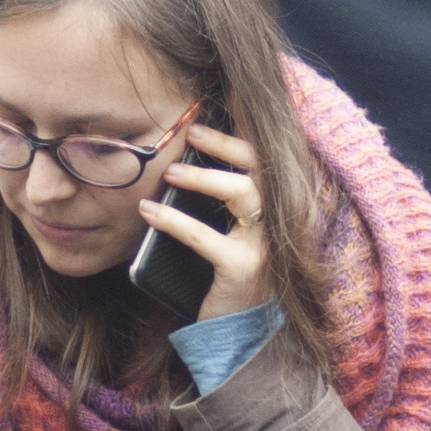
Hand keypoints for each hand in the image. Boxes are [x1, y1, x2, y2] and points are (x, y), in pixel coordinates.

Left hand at [139, 122, 274, 320]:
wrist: (241, 338)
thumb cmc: (230, 278)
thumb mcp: (232, 232)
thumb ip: (224, 200)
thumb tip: (185, 157)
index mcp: (280, 208)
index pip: (270, 156)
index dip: (253, 124)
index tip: (232, 92)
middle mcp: (282, 222)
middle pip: (261, 166)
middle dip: (227, 143)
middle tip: (192, 131)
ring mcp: (266, 247)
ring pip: (243, 193)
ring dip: (204, 177)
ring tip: (169, 172)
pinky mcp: (244, 271)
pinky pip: (208, 238)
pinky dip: (174, 223)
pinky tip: (148, 212)